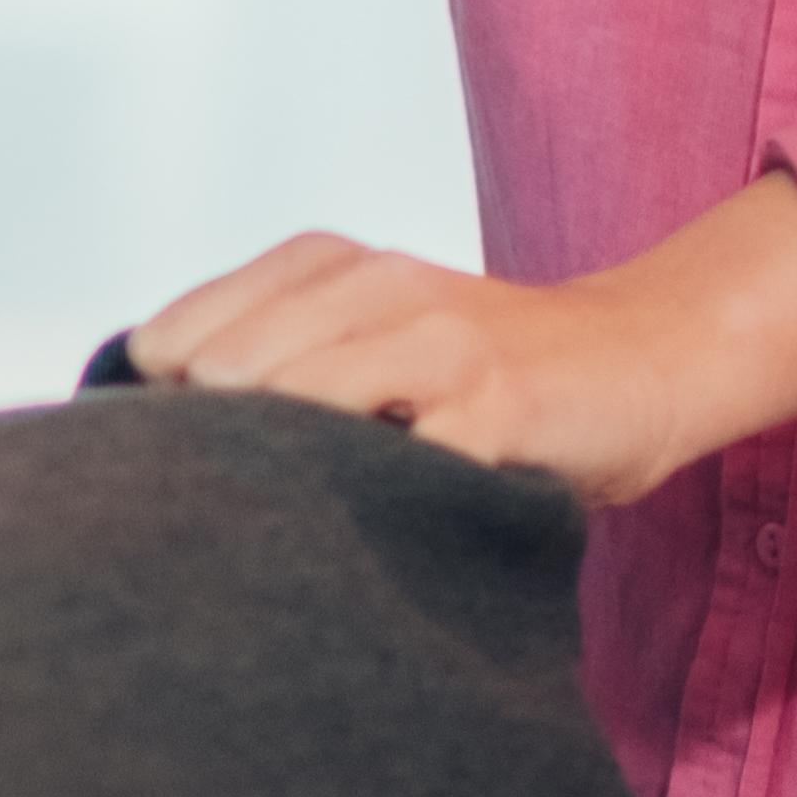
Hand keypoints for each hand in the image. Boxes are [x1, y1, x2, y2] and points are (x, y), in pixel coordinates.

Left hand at [126, 170, 796, 509]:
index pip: (178, 334)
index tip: (183, 466)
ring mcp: (440, 342)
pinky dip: (375, 507)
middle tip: (234, 513)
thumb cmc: (488, 370)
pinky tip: (376, 532)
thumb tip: (152, 441)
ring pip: (298, 405)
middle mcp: (377, 286)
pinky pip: (401, 468)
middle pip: (226, 374)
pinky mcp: (496, 407)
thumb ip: (278, 360)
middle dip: (215, 453)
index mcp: (329, 264)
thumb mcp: (372, 333)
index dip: (164, 413)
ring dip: (282, 474)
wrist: (644, 358)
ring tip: (293, 523)